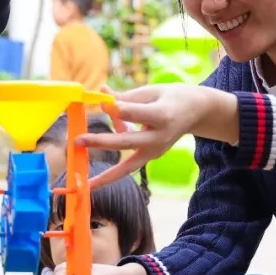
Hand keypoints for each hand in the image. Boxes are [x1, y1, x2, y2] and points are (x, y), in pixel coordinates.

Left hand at [82, 84, 237, 187]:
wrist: (197, 111)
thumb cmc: (171, 96)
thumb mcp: (151, 91)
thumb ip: (125, 96)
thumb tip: (101, 95)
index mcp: (162, 114)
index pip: (135, 113)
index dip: (117, 109)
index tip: (102, 103)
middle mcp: (159, 136)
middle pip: (127, 141)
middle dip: (101, 142)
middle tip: (78, 140)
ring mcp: (156, 150)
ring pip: (129, 165)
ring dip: (107, 175)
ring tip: (87, 183)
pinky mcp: (152, 156)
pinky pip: (130, 167)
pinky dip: (113, 174)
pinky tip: (94, 183)